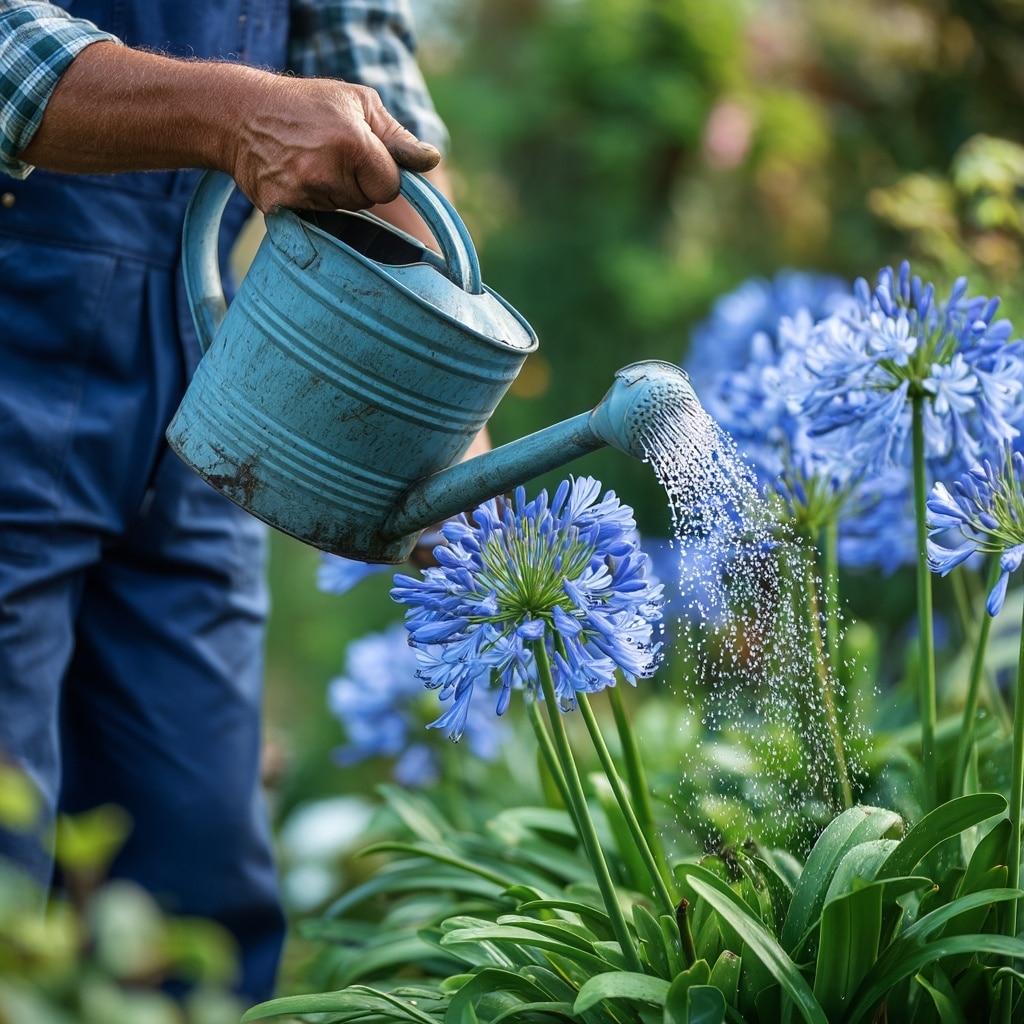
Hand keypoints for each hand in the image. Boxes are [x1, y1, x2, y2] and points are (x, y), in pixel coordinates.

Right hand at [19, 43, 441, 213]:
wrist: (238, 115)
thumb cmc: (306, 104)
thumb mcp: (356, 103)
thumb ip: (397, 136)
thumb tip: (431, 160)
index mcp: (353, 142)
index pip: (390, 186)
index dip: (381, 174)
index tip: (364, 158)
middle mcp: (327, 171)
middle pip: (366, 202)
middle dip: (357, 184)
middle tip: (329, 155)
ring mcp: (302, 193)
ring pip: (342, 213)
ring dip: (333, 195)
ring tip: (310, 163)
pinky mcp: (282, 210)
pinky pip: (316, 221)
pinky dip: (310, 206)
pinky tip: (294, 179)